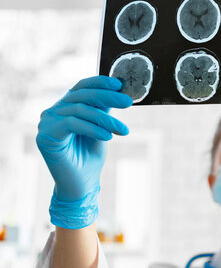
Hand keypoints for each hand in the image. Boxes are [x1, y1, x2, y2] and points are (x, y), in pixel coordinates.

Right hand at [36, 76, 131, 228]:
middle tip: (128, 102)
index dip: (100, 82)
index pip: (82, 87)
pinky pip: (72, 124)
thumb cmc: (91, 156)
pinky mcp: (45, 136)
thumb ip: (104, 108)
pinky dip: (93, 129)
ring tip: (123, 130)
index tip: (120, 84)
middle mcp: (53, 111)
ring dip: (105, 119)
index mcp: (66, 106)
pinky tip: (108, 137)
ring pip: (80, 110)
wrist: (81, 185)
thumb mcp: (102, 126)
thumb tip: (118, 89)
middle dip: (108, 97)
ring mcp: (47, 123)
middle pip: (82, 96)